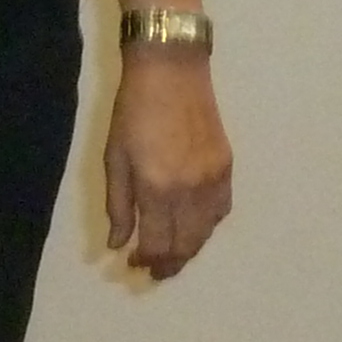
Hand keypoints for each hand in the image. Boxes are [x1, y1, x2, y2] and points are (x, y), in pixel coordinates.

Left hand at [101, 52, 232, 278]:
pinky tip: (195, 225)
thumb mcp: (114, 157)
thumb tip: (118, 243)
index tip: (135, 264)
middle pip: (185, 245)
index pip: (158, 244)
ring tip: (173, 255)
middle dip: (169, 264)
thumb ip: (119, 205)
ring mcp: (213, 180)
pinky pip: (221, 211)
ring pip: (206, 232)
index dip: (147, 261)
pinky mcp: (226, 167)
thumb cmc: (133, 111)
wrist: (172, 70)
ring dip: (190, 249)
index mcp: (157, 189)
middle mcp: (190, 191)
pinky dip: (208, 226)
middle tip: (155, 271)